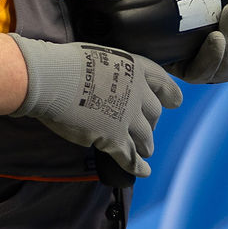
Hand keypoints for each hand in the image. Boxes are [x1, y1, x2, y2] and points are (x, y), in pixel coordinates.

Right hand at [9, 37, 182, 176]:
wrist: (52, 79)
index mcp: (134, 68)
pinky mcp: (115, 139)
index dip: (170, 94)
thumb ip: (110, 72)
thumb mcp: (97, 57)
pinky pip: (131, 157)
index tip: (175, 102)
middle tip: (142, 129)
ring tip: (143, 151)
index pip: (162, 82)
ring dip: (145, 145)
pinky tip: (142, 171)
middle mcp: (137, 92)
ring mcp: (128, 117)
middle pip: (154, 114)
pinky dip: (138, 166)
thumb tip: (103, 83)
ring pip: (146, 138)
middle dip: (150, 123)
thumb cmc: (64, 63)